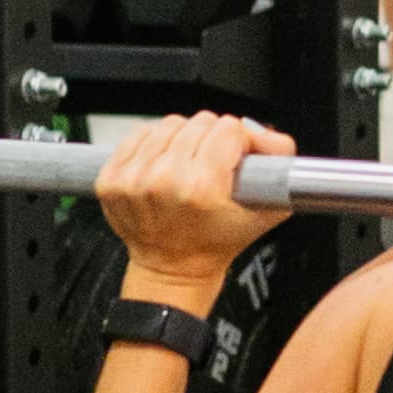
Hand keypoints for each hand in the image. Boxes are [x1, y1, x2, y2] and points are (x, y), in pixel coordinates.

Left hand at [96, 108, 285, 310]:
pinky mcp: (111, 178)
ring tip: (187, 167)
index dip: (239, 141)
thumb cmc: (216, 242)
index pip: (228, 128)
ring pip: (169, 124)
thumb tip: (259, 132)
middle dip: (211, 140)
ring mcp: (132, 179)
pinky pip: (139, 134)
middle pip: (198, 122)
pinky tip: (163, 166)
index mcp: (201, 188)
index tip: (236, 158)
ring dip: (182, 140)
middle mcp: (163, 180)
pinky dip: (155, 145)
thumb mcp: (269, 210)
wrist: (173, 270)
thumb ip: (281, 161)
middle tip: (212, 166)